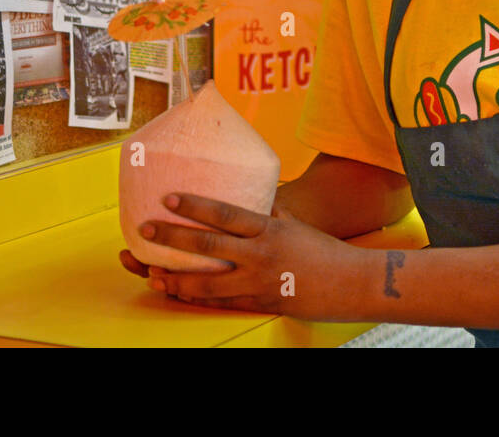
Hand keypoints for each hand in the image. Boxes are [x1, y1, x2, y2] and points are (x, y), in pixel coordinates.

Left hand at [125, 192, 368, 318]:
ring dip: (176, 278)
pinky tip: (179, 293)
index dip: (194, 205)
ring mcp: (259, 281)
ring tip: (152, 274)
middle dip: (172, 237)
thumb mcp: (295, 223)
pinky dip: (197, 298)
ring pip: (207, 282)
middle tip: (145, 229)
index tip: (169, 198)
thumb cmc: (324, 249)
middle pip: (208, 244)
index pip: (225, 213)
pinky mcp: (260, 303)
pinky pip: (221, 303)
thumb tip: (248, 194)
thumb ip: (270, 210)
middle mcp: (261, 254)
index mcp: (269, 228)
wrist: (353, 282)